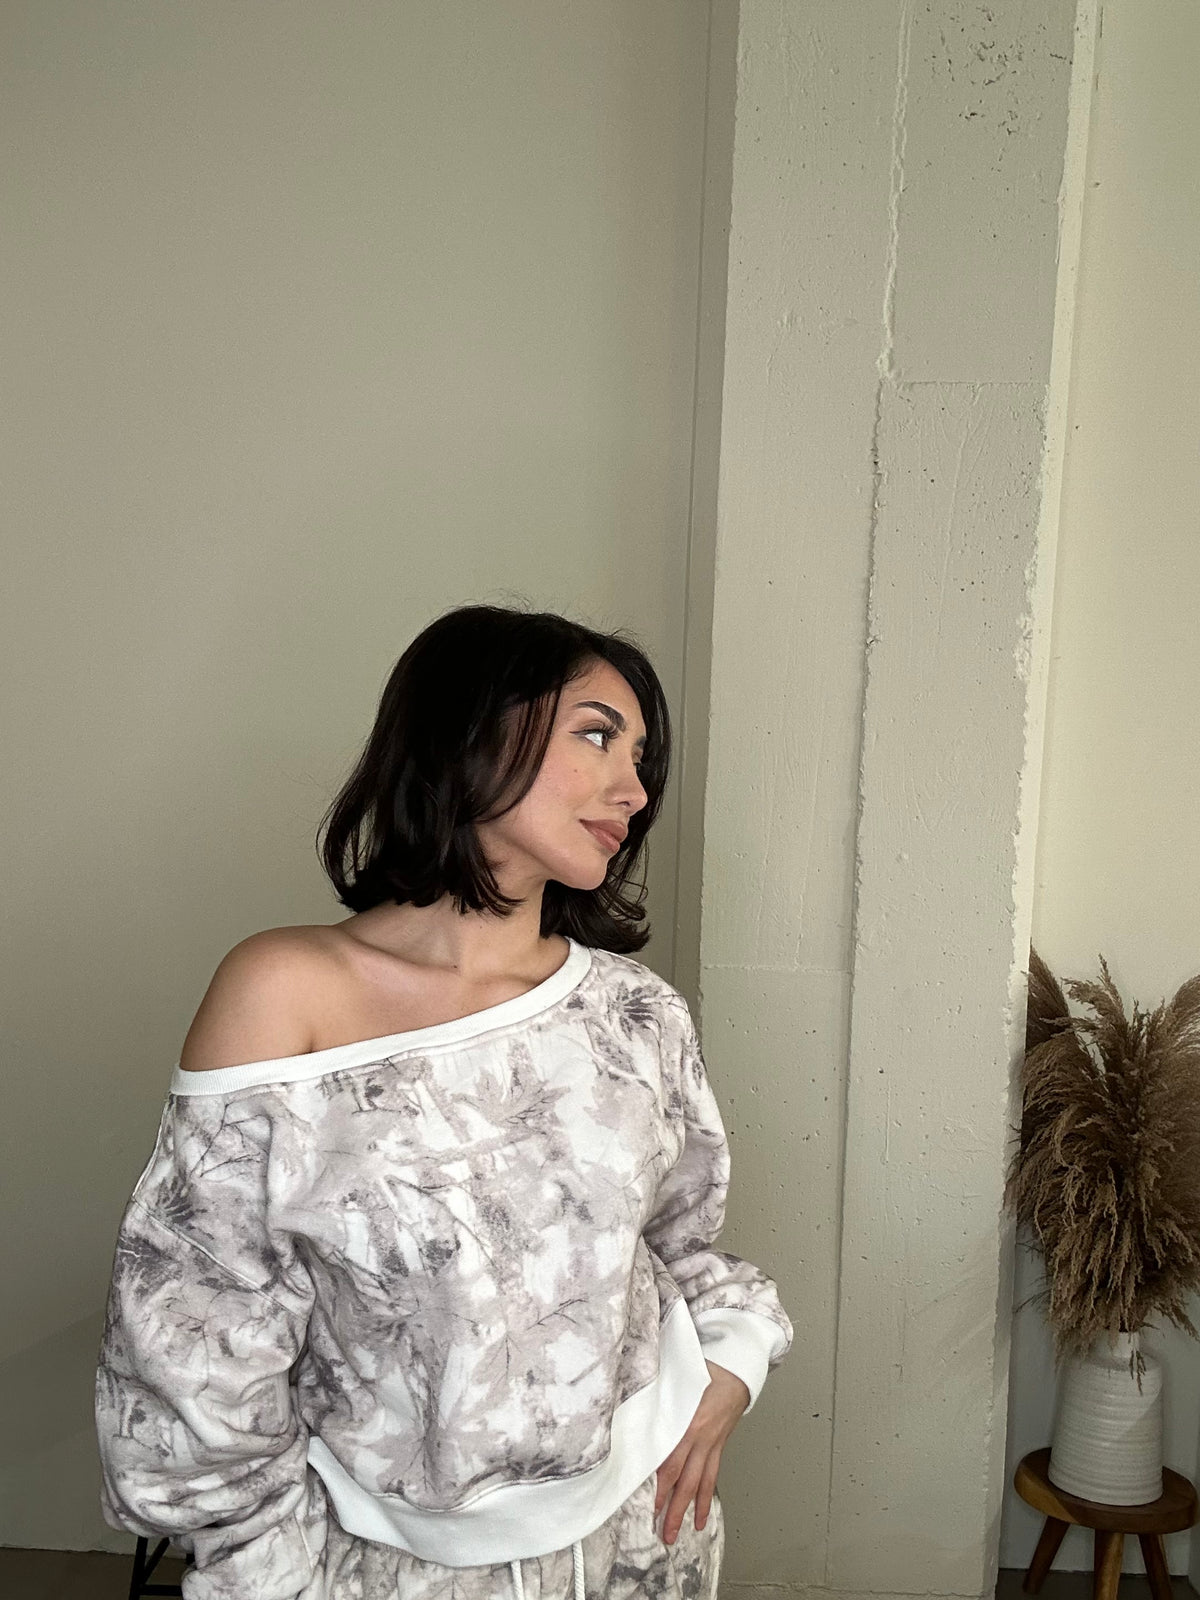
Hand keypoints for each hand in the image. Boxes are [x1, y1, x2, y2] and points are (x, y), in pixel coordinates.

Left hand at [654, 1360, 749, 1544]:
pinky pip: (711, 1478)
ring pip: (699, 1485)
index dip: (662, 1484)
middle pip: (685, 1480)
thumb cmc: (706, 1369)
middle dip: (673, 1508)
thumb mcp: (679, 1379)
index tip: (651, 1503)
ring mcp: (711, 1445)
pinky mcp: (718, 1447)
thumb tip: (632, 1402)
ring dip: (687, 1511)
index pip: (672, 1460)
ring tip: (676, 1533)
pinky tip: (701, 1518)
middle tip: (663, 1532)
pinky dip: (705, 1500)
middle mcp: (701, 1439)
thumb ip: (658, 1394)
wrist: (737, 1370)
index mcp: (689, 1422)